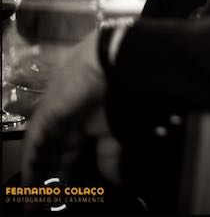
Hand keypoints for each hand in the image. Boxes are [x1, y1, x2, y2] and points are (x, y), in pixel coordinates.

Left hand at [21, 33, 120, 184]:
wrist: (115, 65)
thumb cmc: (121, 93)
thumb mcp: (117, 132)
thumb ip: (112, 157)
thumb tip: (118, 180)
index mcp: (85, 125)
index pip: (69, 156)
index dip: (66, 175)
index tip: (64, 195)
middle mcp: (67, 124)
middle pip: (52, 156)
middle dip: (47, 179)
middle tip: (42, 203)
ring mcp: (55, 119)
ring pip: (40, 152)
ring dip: (35, 175)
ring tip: (32, 198)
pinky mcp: (47, 115)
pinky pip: (34, 142)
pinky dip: (31, 161)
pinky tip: (30, 177)